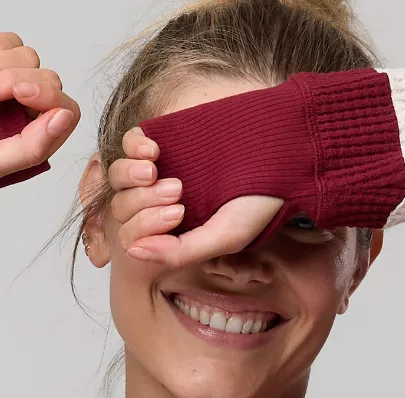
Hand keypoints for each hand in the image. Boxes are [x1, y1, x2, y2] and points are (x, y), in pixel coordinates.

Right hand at [0, 32, 79, 185]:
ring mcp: (12, 88)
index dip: (46, 94)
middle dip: (10, 80)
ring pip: (27, 57)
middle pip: (46, 78)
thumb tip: (62, 118)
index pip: (65, 110)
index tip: (16, 92)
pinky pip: (8, 43)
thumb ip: (30, 148)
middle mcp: (29, 114)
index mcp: (36, 142)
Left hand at [109, 127, 284, 267]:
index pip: (132, 238)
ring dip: (129, 176)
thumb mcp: (225, 236)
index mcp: (174, 231)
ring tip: (155, 170)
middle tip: (177, 192)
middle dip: (141, 203)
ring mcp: (160, 169)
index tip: (177, 214)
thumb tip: (133, 253)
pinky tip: (154, 150)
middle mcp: (161, 202)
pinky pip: (128, 142)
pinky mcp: (164, 136)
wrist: (285, 147)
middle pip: (122, 208)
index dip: (143, 228)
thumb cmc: (262, 199)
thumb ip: (180, 252)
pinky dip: (133, 146)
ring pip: (119, 178)